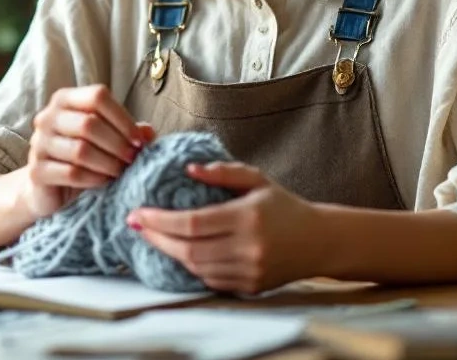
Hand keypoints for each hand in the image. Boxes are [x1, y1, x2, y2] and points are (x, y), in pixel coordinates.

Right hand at [17, 85, 154, 218]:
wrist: (50, 189)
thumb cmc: (82, 158)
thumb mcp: (106, 140)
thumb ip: (127, 133)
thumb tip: (148, 132)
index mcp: (65, 100)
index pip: (97, 96)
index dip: (122, 118)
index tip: (139, 140)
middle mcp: (47, 117)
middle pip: (89, 123)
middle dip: (117, 143)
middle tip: (133, 158)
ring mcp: (39, 143)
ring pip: (81, 150)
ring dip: (108, 163)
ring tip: (122, 171)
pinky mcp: (37, 171)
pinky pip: (71, 173)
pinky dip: (95, 178)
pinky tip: (106, 182)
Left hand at [126, 162, 325, 294]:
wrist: (319, 241)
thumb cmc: (284, 206)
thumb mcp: (257, 180)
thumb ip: (223, 173)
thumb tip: (189, 169)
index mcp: (247, 217)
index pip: (192, 223)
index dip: (160, 220)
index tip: (137, 213)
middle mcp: (248, 247)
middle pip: (188, 249)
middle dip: (157, 238)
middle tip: (136, 226)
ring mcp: (250, 270)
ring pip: (197, 267)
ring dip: (171, 253)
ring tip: (155, 236)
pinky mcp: (251, 286)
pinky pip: (211, 280)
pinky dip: (192, 267)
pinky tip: (182, 252)